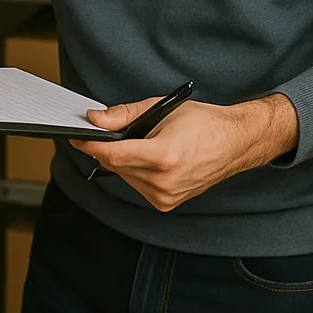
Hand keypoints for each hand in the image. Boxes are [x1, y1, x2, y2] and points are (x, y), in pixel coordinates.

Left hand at [70, 93, 298, 211]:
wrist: (234, 143)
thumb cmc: (204, 123)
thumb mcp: (162, 109)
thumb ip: (125, 115)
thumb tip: (96, 119)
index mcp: (164, 156)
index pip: (112, 155)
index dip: (90, 145)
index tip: (77, 136)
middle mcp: (164, 181)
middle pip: (115, 166)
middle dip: (106, 148)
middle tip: (107, 132)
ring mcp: (166, 196)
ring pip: (124, 177)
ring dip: (122, 160)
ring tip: (142, 143)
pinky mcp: (167, 204)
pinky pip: (137, 186)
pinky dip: (135, 171)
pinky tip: (149, 159)